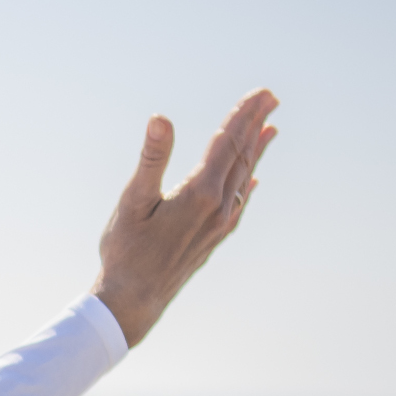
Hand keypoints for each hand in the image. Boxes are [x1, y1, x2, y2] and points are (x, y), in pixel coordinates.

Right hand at [94, 88, 277, 348]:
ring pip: (243, 177)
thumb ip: (151, 158)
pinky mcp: (215, 238)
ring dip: (255, 150)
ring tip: (269, 128)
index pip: (228, 143)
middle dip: (255, 124)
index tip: (260, 93)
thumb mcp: (133, 201)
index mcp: (200, 193)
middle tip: (269, 97)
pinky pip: (239, 202)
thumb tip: (161, 118)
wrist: (134, 302)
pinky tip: (252, 180)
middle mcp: (219, 207)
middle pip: (242, 156)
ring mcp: (220, 224)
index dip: (243, 115)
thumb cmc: (126, 252)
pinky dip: (247, 183)